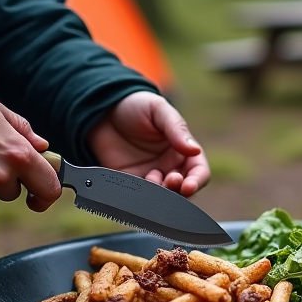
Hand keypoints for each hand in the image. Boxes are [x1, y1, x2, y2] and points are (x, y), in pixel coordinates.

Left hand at [86, 91, 209, 196]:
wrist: (102, 109)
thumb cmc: (136, 105)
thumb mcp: (158, 110)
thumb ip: (177, 129)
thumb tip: (195, 150)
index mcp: (183, 150)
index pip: (199, 171)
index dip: (197, 181)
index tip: (189, 185)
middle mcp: (169, 166)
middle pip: (183, 189)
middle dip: (179, 190)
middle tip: (169, 181)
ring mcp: (150, 176)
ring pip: (162, 197)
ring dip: (160, 195)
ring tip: (150, 178)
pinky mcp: (129, 182)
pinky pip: (138, 196)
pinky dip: (140, 196)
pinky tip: (136, 185)